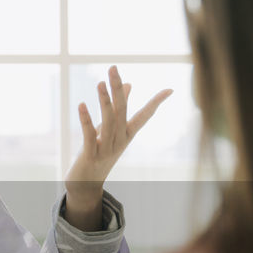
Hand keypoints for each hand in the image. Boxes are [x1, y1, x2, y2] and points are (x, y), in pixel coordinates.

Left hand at [63, 66, 172, 230]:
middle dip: (118, 89)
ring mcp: (106, 149)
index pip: (145, 116)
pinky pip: (90, 136)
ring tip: (100, 83)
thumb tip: (129, 84)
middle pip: (122, 112)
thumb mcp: (110, 130)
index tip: (170, 89)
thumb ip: (118, 109)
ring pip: (108, 122)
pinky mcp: (90, 156)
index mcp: (126, 134)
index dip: (156, 102)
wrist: (85, 185)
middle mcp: (120, 141)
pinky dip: (86, 120)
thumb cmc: (99, 153)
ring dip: (104, 102)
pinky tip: (81, 105)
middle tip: (113, 68)